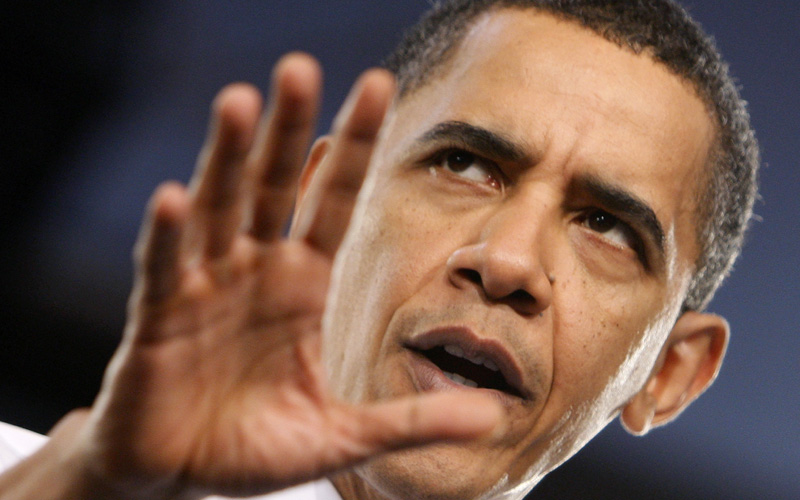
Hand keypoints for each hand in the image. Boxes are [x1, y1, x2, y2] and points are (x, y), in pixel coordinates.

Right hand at [1, 53, 501, 499]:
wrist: (180, 475)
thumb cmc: (256, 447)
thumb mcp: (345, 436)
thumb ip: (413, 420)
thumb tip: (495, 416)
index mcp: (301, 286)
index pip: (332, 203)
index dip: (353, 149)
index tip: (377, 87)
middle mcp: (254, 273)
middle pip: (272, 187)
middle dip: (285, 129)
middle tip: (300, 66)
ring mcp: (204, 288)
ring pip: (217, 210)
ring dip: (226, 159)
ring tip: (239, 103)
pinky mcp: (158, 319)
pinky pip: (162, 271)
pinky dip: (168, 236)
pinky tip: (175, 198)